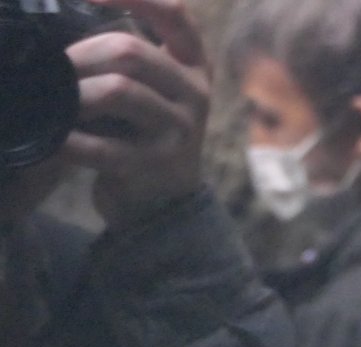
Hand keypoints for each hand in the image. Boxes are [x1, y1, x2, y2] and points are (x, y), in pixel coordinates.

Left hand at [59, 0, 210, 228]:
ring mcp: (181, 131)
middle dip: (79, 56)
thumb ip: (126, 56)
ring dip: (72, 95)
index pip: (174, 14)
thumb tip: (68, 18)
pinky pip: (104, 146)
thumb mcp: (152, 86)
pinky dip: (69, 140)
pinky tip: (51, 140)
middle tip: (49, 71)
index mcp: (193, 65)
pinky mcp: (158, 165)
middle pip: (130, 51)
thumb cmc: (142, 131)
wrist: (164, 199)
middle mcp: (195, 93)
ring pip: (118, 91)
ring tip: (49, 103)